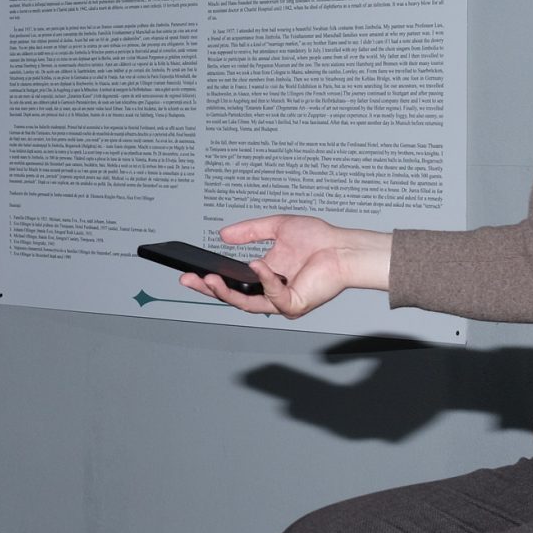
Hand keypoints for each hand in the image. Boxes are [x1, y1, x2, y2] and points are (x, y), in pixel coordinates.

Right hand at [180, 215, 390, 317]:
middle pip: (232, 297)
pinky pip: (273, 297)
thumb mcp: (276, 227)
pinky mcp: (294, 305)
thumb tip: (222, 234)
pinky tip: (257, 265)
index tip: (190, 271)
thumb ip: (249, 231)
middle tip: (188, 279)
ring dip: (226, 292)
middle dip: (207, 289)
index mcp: (264, 277)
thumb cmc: (318, 240)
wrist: (343, 247)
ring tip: (209, 278)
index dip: (210, 279)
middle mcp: (270, 293)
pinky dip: (264, 279)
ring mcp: (281, 302)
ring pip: (246, 304)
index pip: (232, 282)